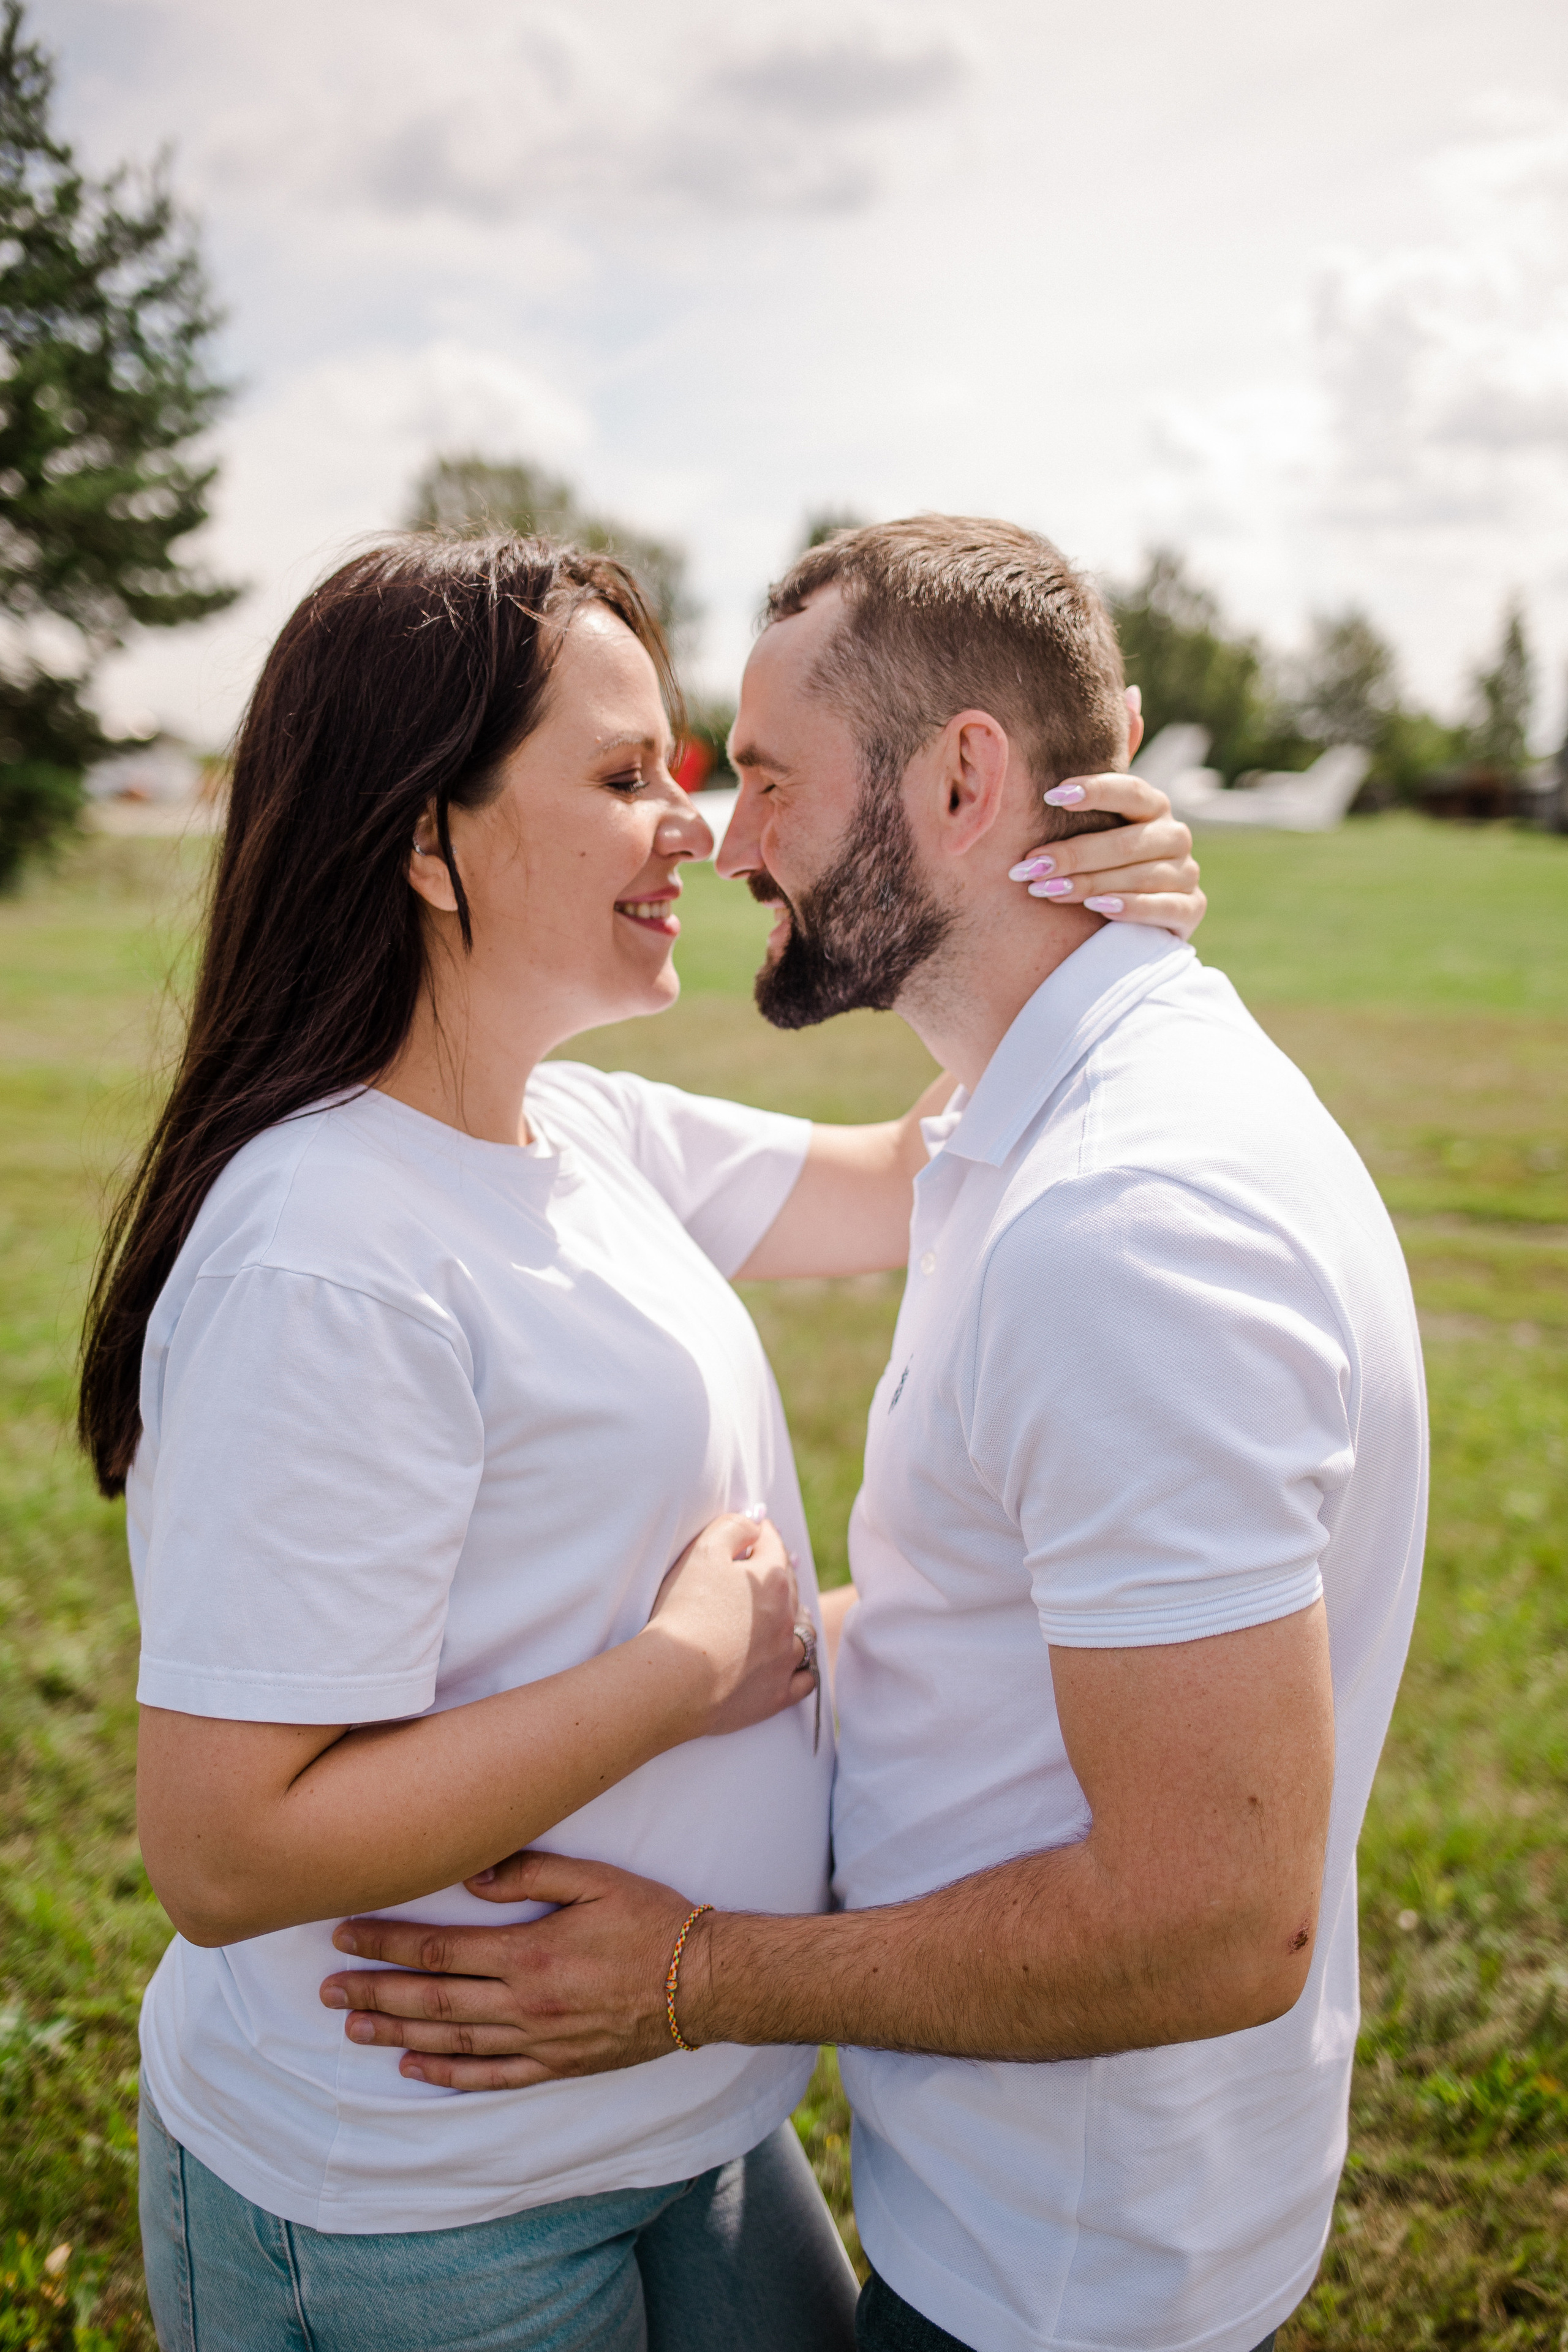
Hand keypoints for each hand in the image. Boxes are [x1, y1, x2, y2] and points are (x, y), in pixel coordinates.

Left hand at [319, 1851, 699, 2090]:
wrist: (704, 1983)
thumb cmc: (651, 1920)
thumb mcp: (597, 1878)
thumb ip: (533, 1871)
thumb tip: (470, 1873)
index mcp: (529, 1953)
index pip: (438, 1950)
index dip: (385, 1943)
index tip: (343, 1934)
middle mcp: (524, 2004)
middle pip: (431, 2000)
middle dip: (373, 1993)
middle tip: (325, 1990)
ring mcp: (538, 2041)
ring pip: (450, 2041)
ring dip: (396, 2035)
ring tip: (352, 2027)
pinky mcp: (556, 2066)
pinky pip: (490, 2077)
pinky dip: (447, 2075)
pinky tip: (413, 2069)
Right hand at [644, 1510, 816, 1738]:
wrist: (676, 1681)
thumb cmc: (685, 1612)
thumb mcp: (702, 1552)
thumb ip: (731, 1528)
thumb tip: (754, 1523)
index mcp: (772, 1580)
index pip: (772, 1545)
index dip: (762, 1534)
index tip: (756, 1529)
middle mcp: (787, 1618)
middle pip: (789, 1587)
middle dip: (778, 1574)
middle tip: (767, 1567)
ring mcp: (785, 1658)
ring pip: (803, 1632)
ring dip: (795, 1619)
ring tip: (785, 1615)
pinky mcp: (777, 1695)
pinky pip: (804, 1678)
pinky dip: (801, 1667)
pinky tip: (794, 1664)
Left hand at [1008, 771, 1205, 941]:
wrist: (1133, 920)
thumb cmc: (1106, 862)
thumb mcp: (1100, 822)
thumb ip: (1105, 778)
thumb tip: (1132, 699)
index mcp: (1154, 807)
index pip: (1130, 791)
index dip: (1094, 791)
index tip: (1051, 796)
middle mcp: (1176, 835)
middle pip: (1126, 843)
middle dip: (1073, 855)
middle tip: (1030, 865)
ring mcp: (1187, 873)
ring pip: (1138, 876)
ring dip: (1089, 884)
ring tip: (1046, 890)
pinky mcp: (1191, 909)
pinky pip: (1163, 907)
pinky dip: (1130, 907)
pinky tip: (1097, 909)